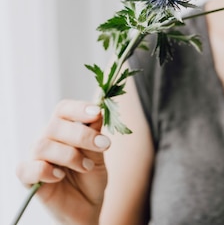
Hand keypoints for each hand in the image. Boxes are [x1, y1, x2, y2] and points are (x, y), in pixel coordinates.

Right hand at [16, 100, 110, 224]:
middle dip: (82, 135)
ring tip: (86, 166)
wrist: (87, 206)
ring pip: (43, 145)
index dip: (78, 108)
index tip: (97, 112)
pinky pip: (28, 169)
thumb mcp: (99, 153)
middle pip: (54, 125)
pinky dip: (45, 171)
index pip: (63, 109)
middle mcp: (47, 138)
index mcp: (63, 128)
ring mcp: (35, 158)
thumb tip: (97, 112)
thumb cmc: (91, 176)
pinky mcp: (28, 178)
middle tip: (104, 145)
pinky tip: (60, 176)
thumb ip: (95, 133)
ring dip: (69, 155)